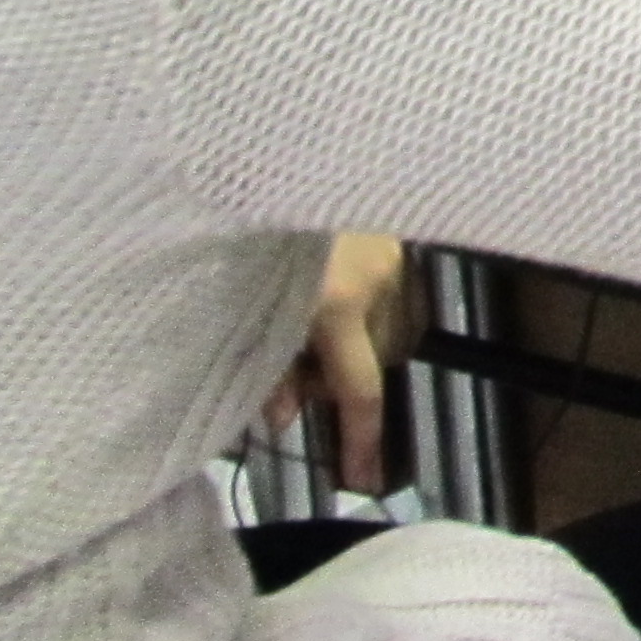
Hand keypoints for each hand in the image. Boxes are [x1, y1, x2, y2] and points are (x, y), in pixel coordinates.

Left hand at [265, 234, 416, 496]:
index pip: (359, 390)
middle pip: (376, 363)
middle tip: (294, 376)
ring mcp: (391, 260)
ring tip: (311, 330)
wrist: (271, 159)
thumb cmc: (246, 236)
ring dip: (356, 345)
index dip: (362, 442)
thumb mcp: (245, 310)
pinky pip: (393, 299)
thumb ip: (267, 368)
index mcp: (333, 305)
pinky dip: (368, 313)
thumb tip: (280, 418)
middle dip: (340, 381)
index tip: (363, 482)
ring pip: (388, 331)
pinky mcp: (395, 240)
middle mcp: (375, 284)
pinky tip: (336, 296)